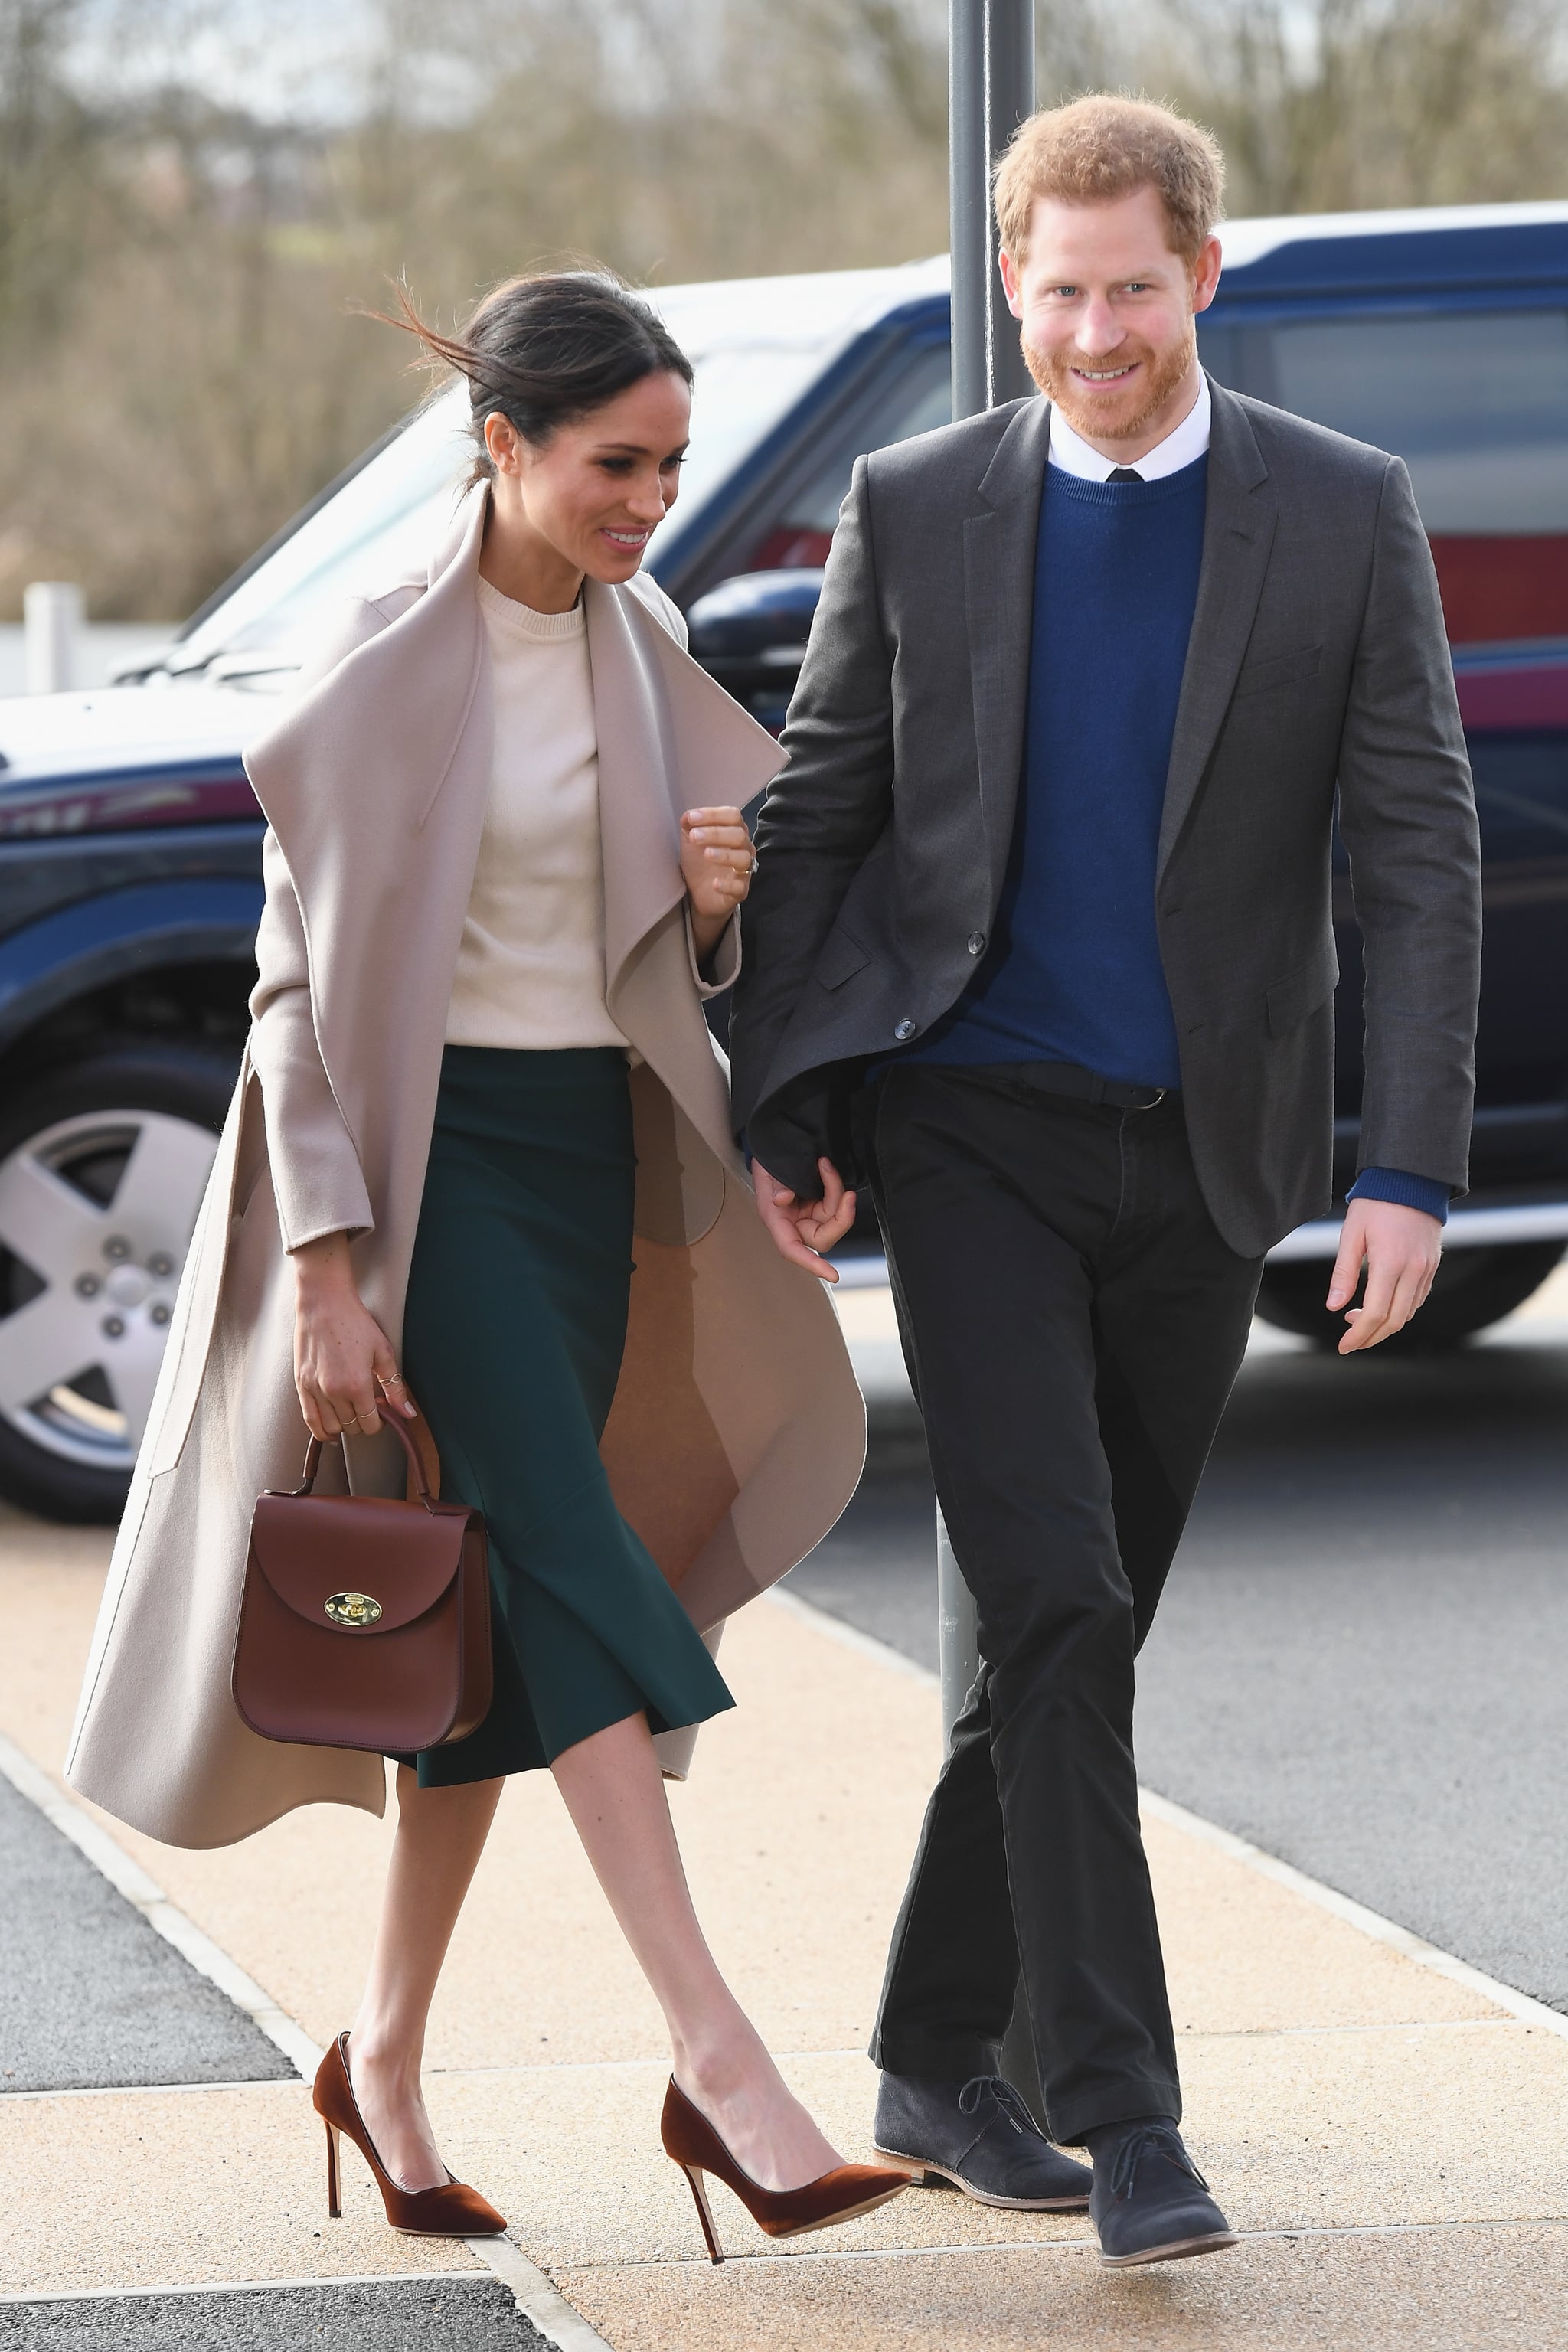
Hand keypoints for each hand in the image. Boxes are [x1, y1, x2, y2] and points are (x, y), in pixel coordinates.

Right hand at [291, 1230, 415, 1439]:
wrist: (324, 1302)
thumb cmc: (356, 1323)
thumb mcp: (383, 1352)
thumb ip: (395, 1387)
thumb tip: (408, 1414)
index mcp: (357, 1385)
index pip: (370, 1424)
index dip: (380, 1421)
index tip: (382, 1410)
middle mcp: (333, 1392)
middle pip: (352, 1427)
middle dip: (364, 1421)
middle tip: (368, 1405)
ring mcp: (314, 1389)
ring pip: (331, 1427)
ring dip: (345, 1425)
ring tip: (351, 1409)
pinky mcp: (301, 1384)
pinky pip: (310, 1420)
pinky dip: (321, 1430)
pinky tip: (332, 1427)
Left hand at [680, 804, 752, 961]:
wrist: (697, 897)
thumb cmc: (696, 865)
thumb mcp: (688, 843)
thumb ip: (688, 826)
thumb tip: (685, 816)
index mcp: (732, 833)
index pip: (733, 815)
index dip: (713, 815)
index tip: (690, 819)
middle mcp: (743, 849)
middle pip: (739, 835)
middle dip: (715, 832)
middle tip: (692, 835)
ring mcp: (743, 873)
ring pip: (744, 859)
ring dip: (724, 853)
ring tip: (703, 852)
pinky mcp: (740, 893)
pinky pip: (741, 888)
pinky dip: (729, 884)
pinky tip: (714, 883)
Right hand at [751, 1156, 857, 1281]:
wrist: (773, 1147)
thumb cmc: (767, 1162)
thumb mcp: (768, 1170)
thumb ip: (776, 1185)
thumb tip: (782, 1200)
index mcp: (776, 1220)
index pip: (793, 1249)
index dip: (812, 1264)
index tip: (832, 1274)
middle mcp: (793, 1222)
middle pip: (823, 1237)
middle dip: (840, 1218)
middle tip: (848, 1194)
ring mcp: (807, 1214)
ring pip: (833, 1218)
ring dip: (837, 1193)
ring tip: (827, 1168)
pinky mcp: (818, 1204)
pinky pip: (835, 1204)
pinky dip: (836, 1188)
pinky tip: (827, 1170)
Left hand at [1326, 1198, 1442, 1353]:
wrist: (1411, 1181)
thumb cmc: (1376, 1204)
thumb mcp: (1351, 1235)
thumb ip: (1344, 1273)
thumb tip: (1334, 1307)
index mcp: (1390, 1263)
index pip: (1374, 1314)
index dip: (1358, 1335)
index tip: (1343, 1346)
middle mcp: (1414, 1270)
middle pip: (1394, 1321)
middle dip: (1371, 1337)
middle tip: (1350, 1342)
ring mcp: (1427, 1269)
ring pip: (1408, 1313)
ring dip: (1384, 1325)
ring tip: (1358, 1319)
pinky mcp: (1432, 1266)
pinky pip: (1418, 1299)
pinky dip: (1399, 1311)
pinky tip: (1380, 1305)